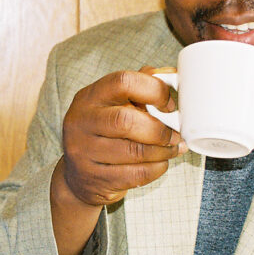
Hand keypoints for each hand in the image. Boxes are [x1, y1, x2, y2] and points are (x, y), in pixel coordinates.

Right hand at [59, 68, 184, 206]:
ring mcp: (83, 152)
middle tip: (174, 134)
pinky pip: (136, 174)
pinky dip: (156, 169)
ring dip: (162, 151)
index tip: (168, 105)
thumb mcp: (114, 105)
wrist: (80, 177)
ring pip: (134, 152)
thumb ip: (140, 88)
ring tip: (171, 149)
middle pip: (126, 120)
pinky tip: (160, 163)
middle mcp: (81, 121)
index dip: (154, 91)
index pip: (123, 82)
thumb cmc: (105, 134)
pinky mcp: (94, 178)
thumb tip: (173, 76)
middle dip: (159, 129)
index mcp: (89, 97)